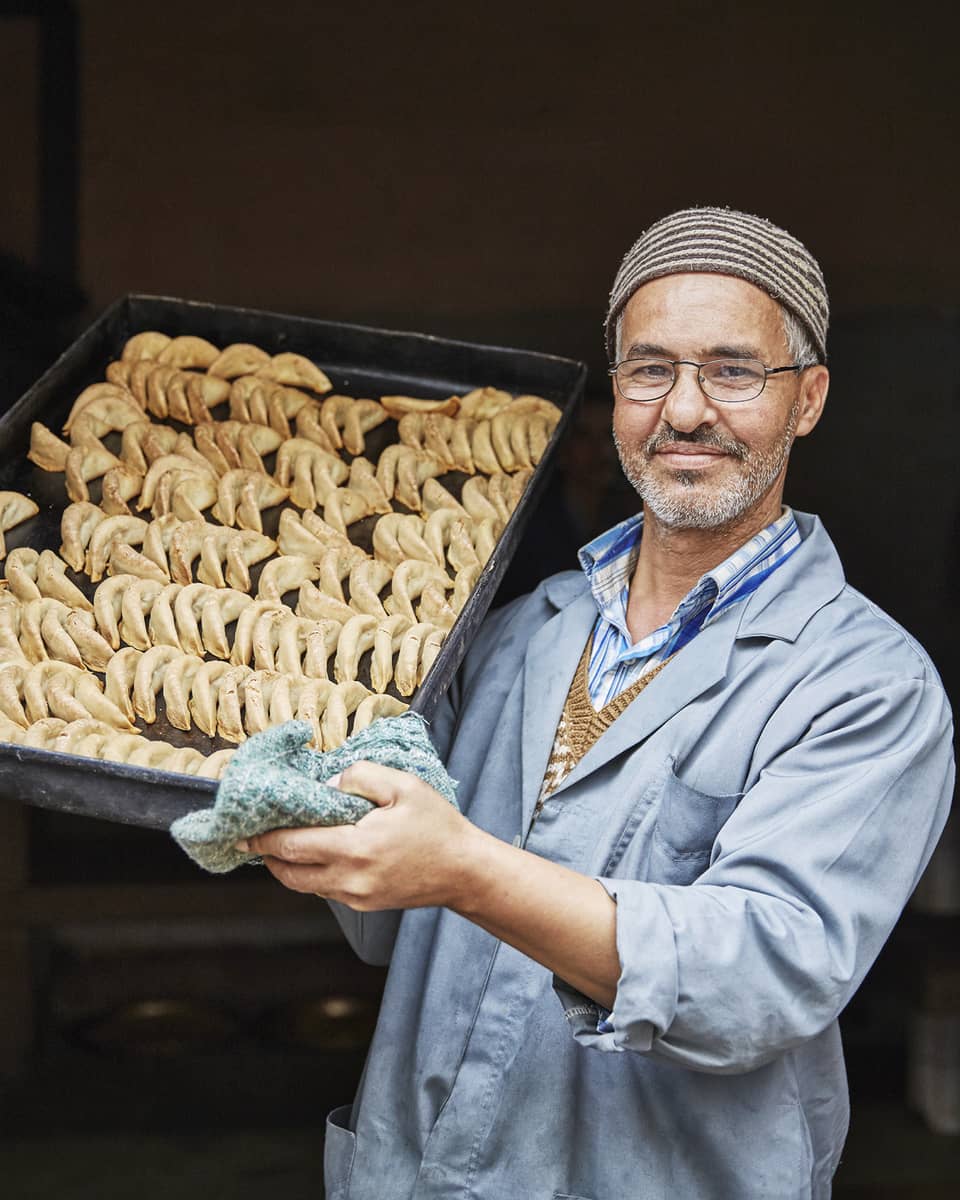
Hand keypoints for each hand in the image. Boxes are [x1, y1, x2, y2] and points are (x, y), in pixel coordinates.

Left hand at [239, 760, 481, 910]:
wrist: (463, 871)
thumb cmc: (436, 825)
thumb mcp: (404, 786)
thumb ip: (361, 777)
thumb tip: (329, 784)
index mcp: (356, 848)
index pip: (293, 846)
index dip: (263, 839)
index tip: (243, 831)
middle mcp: (349, 879)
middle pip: (289, 873)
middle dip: (266, 855)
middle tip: (252, 838)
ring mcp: (355, 897)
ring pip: (304, 885)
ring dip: (287, 866)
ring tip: (280, 844)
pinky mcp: (363, 905)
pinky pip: (325, 889)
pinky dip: (311, 873)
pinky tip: (316, 853)